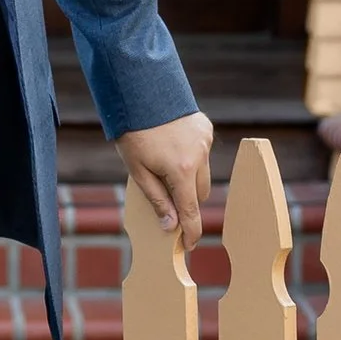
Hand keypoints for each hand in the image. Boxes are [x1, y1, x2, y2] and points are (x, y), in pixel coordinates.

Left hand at [119, 110, 215, 254]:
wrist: (140, 93)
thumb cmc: (134, 134)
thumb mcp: (138, 171)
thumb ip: (157, 200)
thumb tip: (171, 226)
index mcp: (182, 171)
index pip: (191, 211)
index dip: (190, 232)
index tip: (188, 246)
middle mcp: (199, 157)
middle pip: (199, 193)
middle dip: (186, 201)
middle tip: (168, 201)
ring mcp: (205, 141)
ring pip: (203, 173)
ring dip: (189, 178)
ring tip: (165, 167)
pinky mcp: (206, 128)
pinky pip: (202, 152)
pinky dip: (192, 157)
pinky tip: (173, 147)